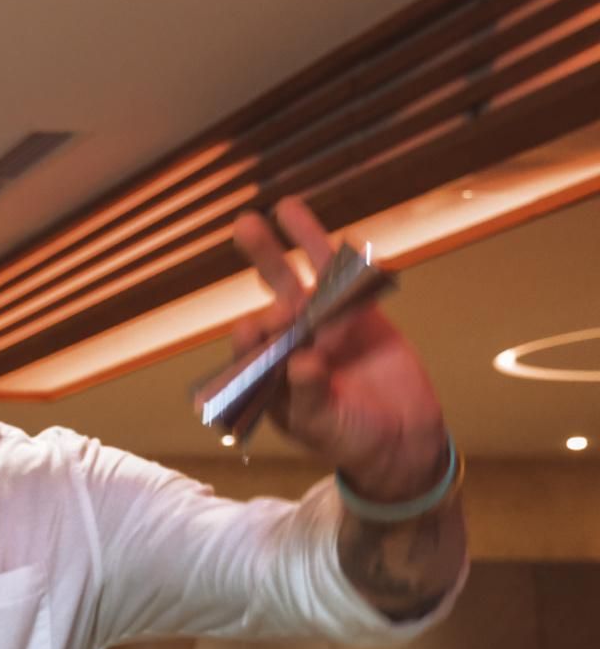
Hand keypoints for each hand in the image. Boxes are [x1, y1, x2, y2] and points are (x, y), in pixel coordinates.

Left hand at [230, 197, 449, 500]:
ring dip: (296, 244)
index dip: (251, 332)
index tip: (254, 327)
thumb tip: (301, 363)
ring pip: (310, 279)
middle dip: (263, 261)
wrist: (402, 441)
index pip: (252, 345)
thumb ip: (308, 396)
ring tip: (282, 207)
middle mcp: (293, 343)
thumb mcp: (324, 426)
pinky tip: (341, 235)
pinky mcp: (362, 319)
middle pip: (274, 297)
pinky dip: (347, 260)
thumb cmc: (350, 440)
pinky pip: (352, 285)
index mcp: (270, 373)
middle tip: (246, 225)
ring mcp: (327, 327)